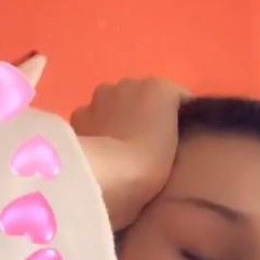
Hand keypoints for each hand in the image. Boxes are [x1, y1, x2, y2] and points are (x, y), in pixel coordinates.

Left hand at [69, 77, 190, 229]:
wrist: (110, 176)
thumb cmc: (153, 158)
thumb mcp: (181, 140)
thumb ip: (178, 126)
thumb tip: (171, 125)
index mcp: (158, 87)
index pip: (174, 97)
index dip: (178, 117)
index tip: (180, 140)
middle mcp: (126, 83)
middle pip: (140, 99)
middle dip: (143, 115)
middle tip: (148, 146)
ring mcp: (98, 99)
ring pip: (113, 107)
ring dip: (117, 121)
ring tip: (122, 150)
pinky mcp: (77, 118)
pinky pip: (92, 122)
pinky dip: (97, 131)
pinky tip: (102, 152)